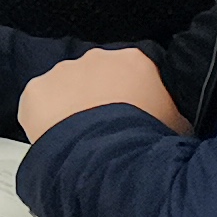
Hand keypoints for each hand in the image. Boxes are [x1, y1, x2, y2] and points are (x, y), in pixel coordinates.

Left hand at [19, 47, 191, 142]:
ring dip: (71, 107)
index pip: (133, 72)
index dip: (132, 96)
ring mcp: (63, 72)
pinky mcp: (36, 91)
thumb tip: (174, 120)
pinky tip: (59, 139)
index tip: (130, 115)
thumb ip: (172, 113)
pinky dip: (45, 119)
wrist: (109, 158)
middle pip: (97, 76)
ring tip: (82, 139)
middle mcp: (97, 58)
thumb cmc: (147, 142)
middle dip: (99, 98)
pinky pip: (39, 104)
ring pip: (66, 88)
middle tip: (104, 130)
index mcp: (135, 61)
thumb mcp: (179, 126)